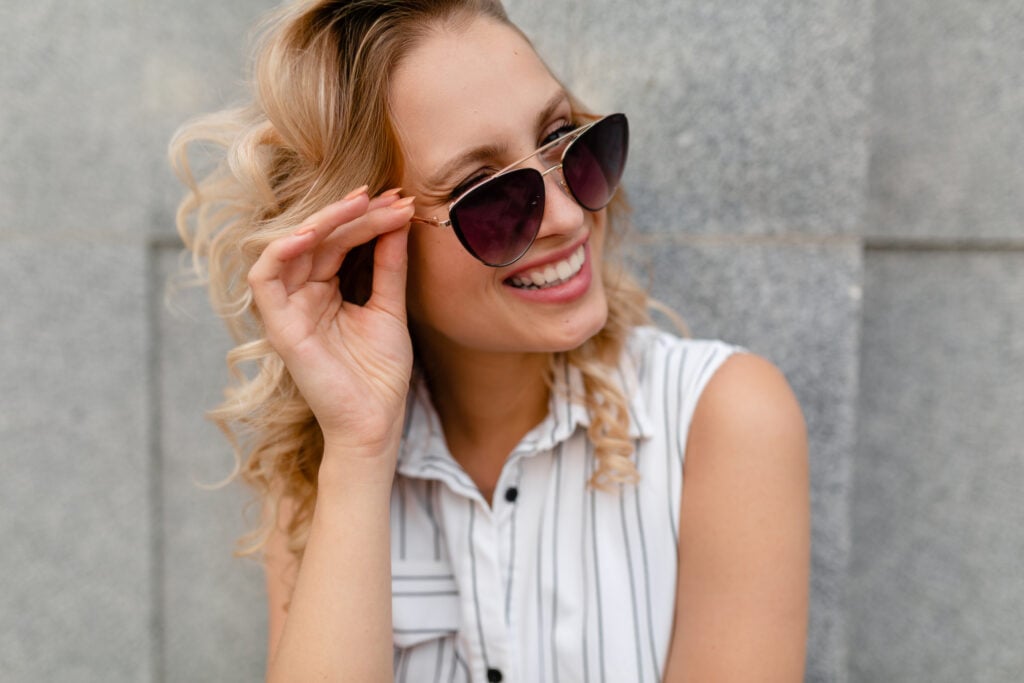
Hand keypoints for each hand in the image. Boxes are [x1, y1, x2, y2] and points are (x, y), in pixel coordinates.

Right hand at [247, 186, 415, 453]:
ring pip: (293, 248)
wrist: (376, 421)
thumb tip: (399, 218)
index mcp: (325, 291)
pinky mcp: (278, 327)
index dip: (367, 218)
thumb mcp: (389, 307)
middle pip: (319, 239)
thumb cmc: (380, 373)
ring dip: (323, 221)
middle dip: (352, 213)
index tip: (401, 201)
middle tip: (387, 196)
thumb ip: (389, 264)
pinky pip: (264, 279)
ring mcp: (288, 310)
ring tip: (359, 204)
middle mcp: (302, 295)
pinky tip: (312, 234)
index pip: (340, 241)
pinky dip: (282, 251)